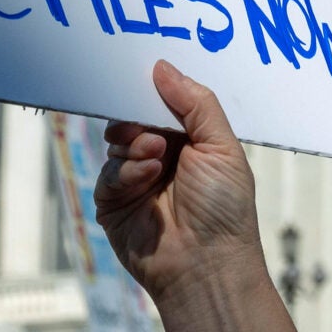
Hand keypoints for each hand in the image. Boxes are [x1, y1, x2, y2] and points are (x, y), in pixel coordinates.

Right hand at [94, 61, 262, 303]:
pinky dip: (124, 170)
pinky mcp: (113, 204)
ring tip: (156, 155)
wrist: (207, 264)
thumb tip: (163, 67)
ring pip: (117, 142)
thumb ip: (195, 103)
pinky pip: (107, 173)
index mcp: (190, 142)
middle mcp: (162, 158)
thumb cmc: (224, 207)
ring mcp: (135, 181)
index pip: (164, 106)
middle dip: (139, 116)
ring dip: (135, 143)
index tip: (145, 73)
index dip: (155, 92)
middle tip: (150, 124)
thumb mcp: (220, 146)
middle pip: (134, 119)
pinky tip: (145, 176)